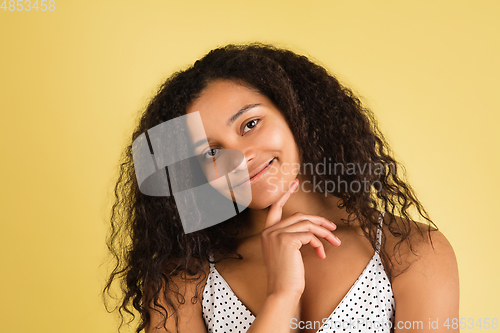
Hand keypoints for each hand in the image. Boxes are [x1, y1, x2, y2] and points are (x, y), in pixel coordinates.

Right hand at [261, 178, 340, 297]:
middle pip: (299, 216)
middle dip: (319, 221)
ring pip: (307, 224)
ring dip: (324, 233)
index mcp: (266, 233)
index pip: (275, 208)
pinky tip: (321, 254)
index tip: (293, 183)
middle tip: (333, 227)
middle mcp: (269, 231)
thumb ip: (292, 239)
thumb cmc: (286, 277)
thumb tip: (312, 231)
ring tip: (335, 242)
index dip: (285, 195)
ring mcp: (276, 234)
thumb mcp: (287, 254)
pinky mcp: (287, 240)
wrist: (282, 292)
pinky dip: (319, 243)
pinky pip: (310, 235)